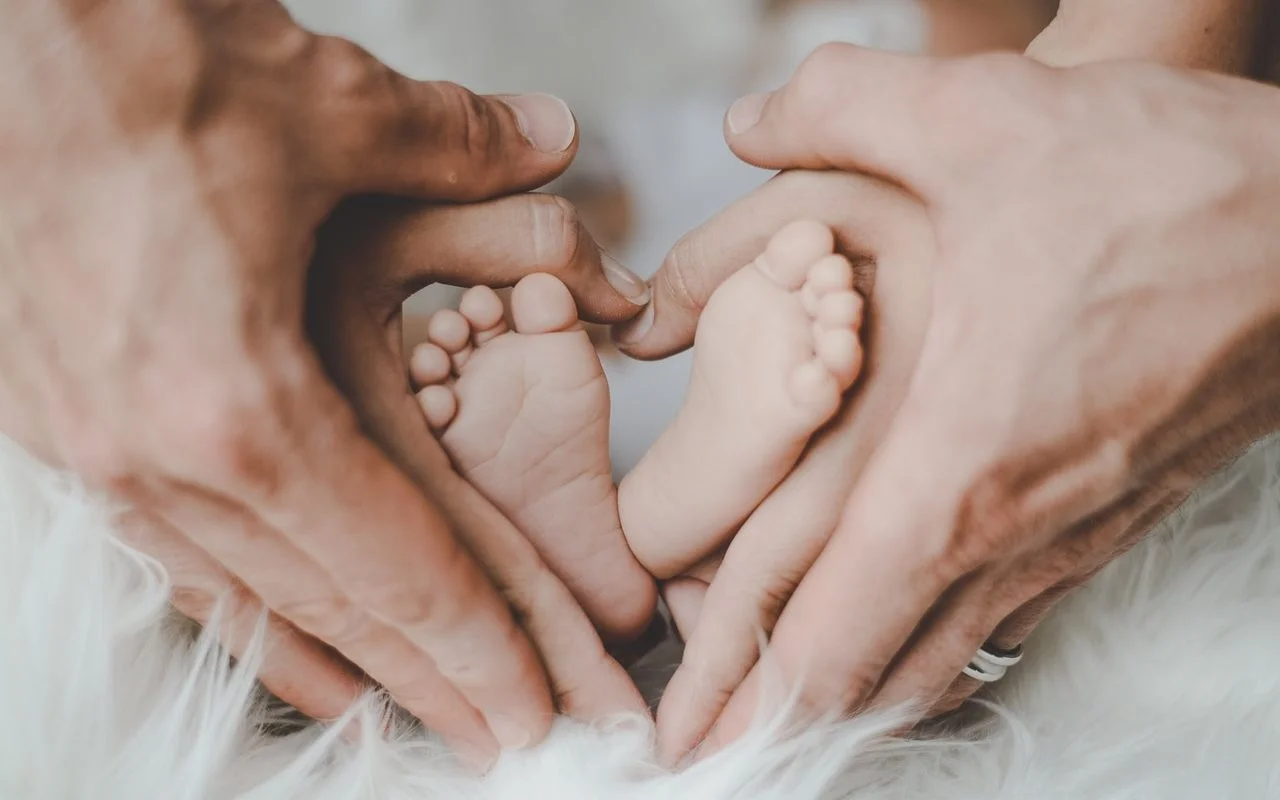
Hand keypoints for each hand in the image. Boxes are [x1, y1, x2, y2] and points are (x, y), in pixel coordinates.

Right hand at [0, 0, 644, 760]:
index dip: (479, 645)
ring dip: (334, 660)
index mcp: (241, 403)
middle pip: (329, 606)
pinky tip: (273, 630)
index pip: (397, 565)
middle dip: (428, 681)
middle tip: (502, 739)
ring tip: (404, 717)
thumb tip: (550, 143)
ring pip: (243, 593)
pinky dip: (238, 602)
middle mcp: (157, 455)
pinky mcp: (55, 418)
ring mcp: (94, 447)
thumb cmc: (135, 60)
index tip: (535, 707)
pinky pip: (166, 547)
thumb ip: (465, 149)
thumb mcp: (333, 107)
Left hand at [621, 46, 1279, 758]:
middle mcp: (1012, 529)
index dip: (739, 694)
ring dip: (854, 689)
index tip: (684, 743)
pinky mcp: (1114, 519)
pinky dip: (932, 644)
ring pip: (943, 660)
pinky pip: (1005, 618)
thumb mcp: (984, 117)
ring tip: (781, 706)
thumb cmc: (1167, 181)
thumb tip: (747, 116)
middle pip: (872, 678)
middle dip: (775, 719)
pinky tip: (902, 629)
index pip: (826, 632)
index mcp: (951, 463)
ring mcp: (1072, 536)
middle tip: (705, 749)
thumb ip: (839, 107)